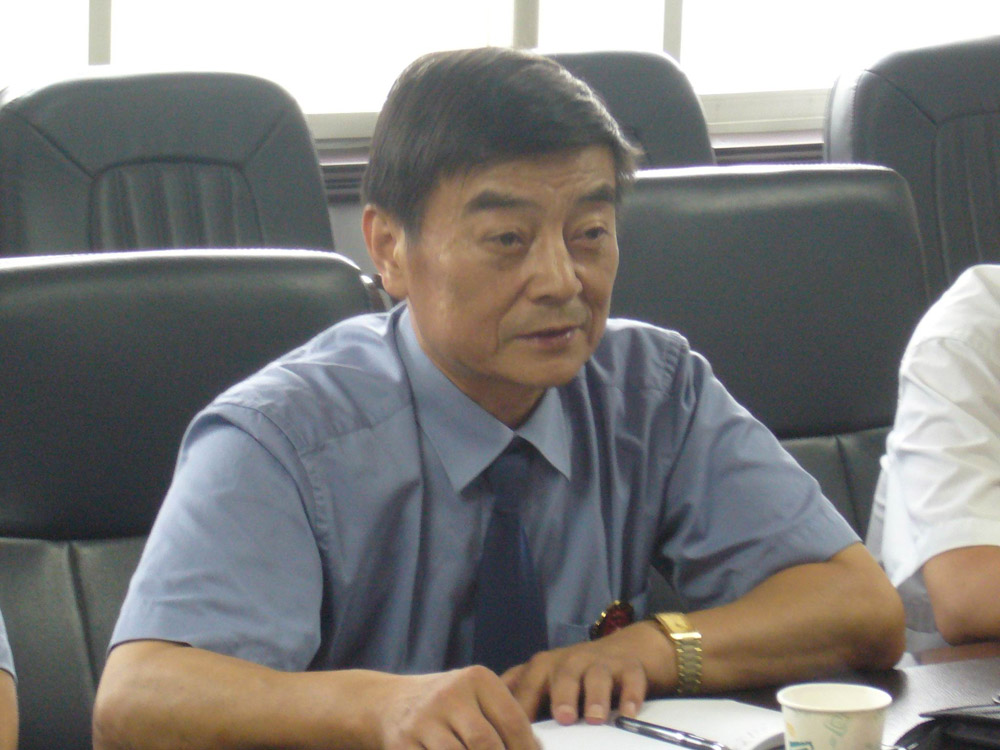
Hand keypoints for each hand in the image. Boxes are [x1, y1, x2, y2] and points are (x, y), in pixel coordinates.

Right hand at [369, 666, 539, 749]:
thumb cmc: (447, 705)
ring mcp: (424, 719)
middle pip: (486, 744)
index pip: (512, 721)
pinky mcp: (403, 743)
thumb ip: (504, 720)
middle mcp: (449, 695)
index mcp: (476, 679)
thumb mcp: (475, 698)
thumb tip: (536, 749)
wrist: (390, 702)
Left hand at [501, 621, 671, 725]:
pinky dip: (631, 696)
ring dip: (595, 696)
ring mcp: (600, 663)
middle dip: (562, 695)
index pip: (526, 686)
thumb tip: (493, 730)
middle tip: (563, 718)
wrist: (622, 649)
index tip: (516, 733)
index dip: (521, 708)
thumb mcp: (543, 683)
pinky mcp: (628, 668)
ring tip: (595, 719)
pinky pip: (631, 679)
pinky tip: (629, 714)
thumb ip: (520, 700)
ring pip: (596, 676)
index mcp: (542, 668)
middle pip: (562, 674)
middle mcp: (570, 662)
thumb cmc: (572, 676)